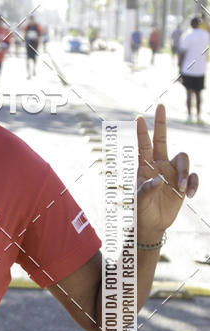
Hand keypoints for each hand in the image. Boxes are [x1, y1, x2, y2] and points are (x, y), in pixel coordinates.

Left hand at [136, 104, 198, 241]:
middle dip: (161, 123)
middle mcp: (159, 165)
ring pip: (183, 159)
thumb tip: (159, 180)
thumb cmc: (141, 211)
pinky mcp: (182, 183)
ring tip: (181, 189)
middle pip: (162, 139)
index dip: (142, 133)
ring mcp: (172, 172)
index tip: (138, 118)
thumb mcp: (140, 202)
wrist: (152, 224)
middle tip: (160, 106)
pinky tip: (190, 194)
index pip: (143, 147)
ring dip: (184, 172)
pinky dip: (193, 184)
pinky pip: (192, 177)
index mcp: (145, 167)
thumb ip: (147, 190)